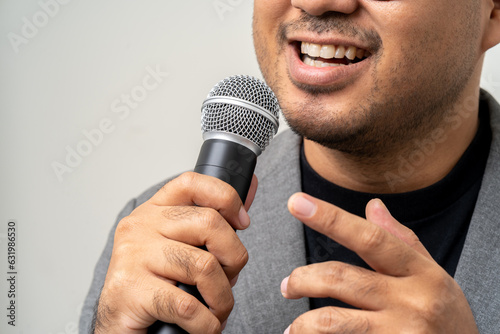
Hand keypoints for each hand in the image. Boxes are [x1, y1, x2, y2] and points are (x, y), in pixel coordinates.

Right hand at [94, 172, 257, 333]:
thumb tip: (249, 189)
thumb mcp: (183, 246)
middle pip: (209, 223)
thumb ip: (214, 222)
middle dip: (234, 258)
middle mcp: (141, 226)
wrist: (118, 326)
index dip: (225, 197)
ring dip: (222, 298)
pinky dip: (207, 324)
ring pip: (204, 266)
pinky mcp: (130, 290)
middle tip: (229, 279)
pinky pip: (187, 305)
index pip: (192, 183)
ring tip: (216, 310)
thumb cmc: (154, 285)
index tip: (242, 221)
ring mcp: (133, 256)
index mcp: (154, 211)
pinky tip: (204, 326)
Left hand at [281, 193, 477, 333]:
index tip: (296, 202)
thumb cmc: (448, 317)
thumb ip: (400, 241)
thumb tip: (372, 207)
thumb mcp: (432, 274)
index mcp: (420, 272)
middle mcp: (411, 301)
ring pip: (332, 322)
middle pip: (340, 278)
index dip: (329, 218)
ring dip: (302, 324)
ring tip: (293, 327)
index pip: (369, 238)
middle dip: (303, 279)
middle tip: (288, 285)